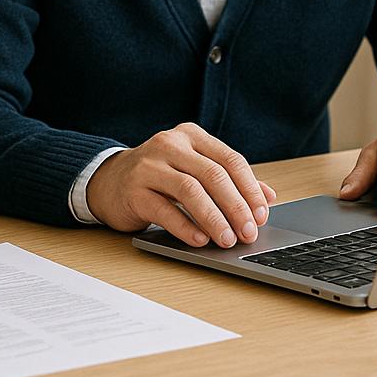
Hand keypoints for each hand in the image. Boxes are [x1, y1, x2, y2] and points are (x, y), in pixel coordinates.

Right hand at [86, 123, 278, 248]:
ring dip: (214, 218)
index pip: (229, 159)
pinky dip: (186, 227)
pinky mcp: (133, 190)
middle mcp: (169, 145)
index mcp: (190, 135)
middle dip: (236, 207)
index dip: (250, 188)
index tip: (262, 214)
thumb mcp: (194, 169)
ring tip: (227, 239)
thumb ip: (229, 179)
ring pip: (190, 191)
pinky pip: (164, 210)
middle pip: (212, 175)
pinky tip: (200, 241)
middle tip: (249, 232)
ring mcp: (148, 166)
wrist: (109, 181)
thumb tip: (268, 197)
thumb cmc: (160, 176)